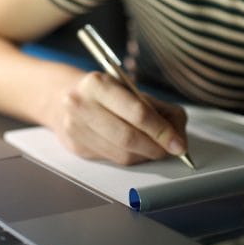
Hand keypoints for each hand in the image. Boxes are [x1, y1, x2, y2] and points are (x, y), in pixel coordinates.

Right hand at [49, 70, 187, 164]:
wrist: (65, 97)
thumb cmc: (106, 93)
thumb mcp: (130, 88)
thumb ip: (159, 108)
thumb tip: (178, 136)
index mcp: (98, 84)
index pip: (137, 113)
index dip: (162, 131)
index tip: (178, 144)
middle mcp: (81, 104)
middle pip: (128, 137)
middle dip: (155, 148)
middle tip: (170, 150)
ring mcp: (75, 127)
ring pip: (121, 154)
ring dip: (145, 155)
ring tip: (154, 148)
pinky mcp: (75, 146)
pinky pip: (112, 160)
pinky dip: (130, 158)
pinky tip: (135, 149)